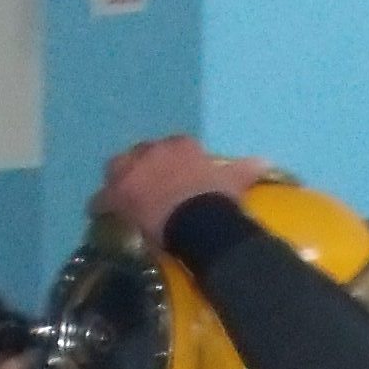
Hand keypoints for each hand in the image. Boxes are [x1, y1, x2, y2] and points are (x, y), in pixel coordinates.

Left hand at [95, 137, 271, 247]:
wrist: (198, 220)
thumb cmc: (218, 199)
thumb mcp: (236, 181)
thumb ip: (247, 168)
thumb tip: (266, 161)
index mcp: (180, 146)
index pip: (172, 147)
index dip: (171, 163)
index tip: (175, 177)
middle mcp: (151, 152)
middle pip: (138, 156)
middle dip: (140, 169)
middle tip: (146, 190)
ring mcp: (130, 173)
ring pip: (116, 173)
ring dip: (120, 185)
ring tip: (124, 205)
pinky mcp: (115, 196)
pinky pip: (101, 201)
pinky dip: (104, 210)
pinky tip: (108, 221)